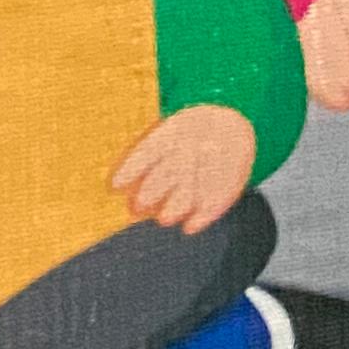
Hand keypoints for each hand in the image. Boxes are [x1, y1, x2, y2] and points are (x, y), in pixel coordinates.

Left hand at [113, 103, 257, 234]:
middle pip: (173, 166)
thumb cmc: (189, 135)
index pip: (152, 147)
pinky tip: (190, 227)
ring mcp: (217, 156)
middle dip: (153, 188)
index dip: (132, 167)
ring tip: (164, 219)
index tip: (114, 185)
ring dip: (179, 204)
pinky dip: (205, 215)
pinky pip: (220, 195)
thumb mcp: (172, 130)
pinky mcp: (234, 172)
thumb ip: (150, 156)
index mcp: (178, 127)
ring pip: (197, 182)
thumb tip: (117, 186)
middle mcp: (197, 140)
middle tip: (137, 207)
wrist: (234, 120)